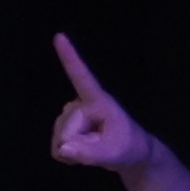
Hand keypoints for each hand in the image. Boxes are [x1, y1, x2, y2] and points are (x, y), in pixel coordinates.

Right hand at [48, 35, 158, 175]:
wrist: (131, 155)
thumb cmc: (129, 148)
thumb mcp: (115, 154)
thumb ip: (90, 153)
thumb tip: (63, 148)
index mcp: (98, 100)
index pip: (82, 77)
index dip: (69, 58)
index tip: (59, 36)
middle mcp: (82, 103)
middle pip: (66, 129)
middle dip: (77, 145)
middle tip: (100, 148)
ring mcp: (73, 113)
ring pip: (60, 138)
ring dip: (74, 150)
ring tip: (94, 148)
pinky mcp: (68, 124)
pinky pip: (58, 145)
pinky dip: (66, 154)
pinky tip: (81, 153)